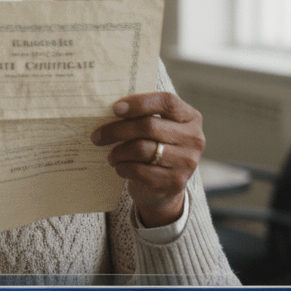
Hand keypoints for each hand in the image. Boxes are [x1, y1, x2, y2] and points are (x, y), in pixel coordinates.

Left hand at [91, 92, 204, 227]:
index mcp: (191, 118)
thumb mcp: (157, 129)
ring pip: (141, 149)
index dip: (139, 103)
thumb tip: (111, 108)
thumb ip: (143, 116)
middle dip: (117, 130)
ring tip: (111, 155)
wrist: (164, 188)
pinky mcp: (174, 182)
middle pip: (149, 126)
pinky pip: (139, 170)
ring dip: (118, 151)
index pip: (167, 102)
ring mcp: (186, 162)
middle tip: (97, 136)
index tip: (114, 108)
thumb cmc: (155, 148)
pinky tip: (119, 166)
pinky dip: (123, 167)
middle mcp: (194, 139)